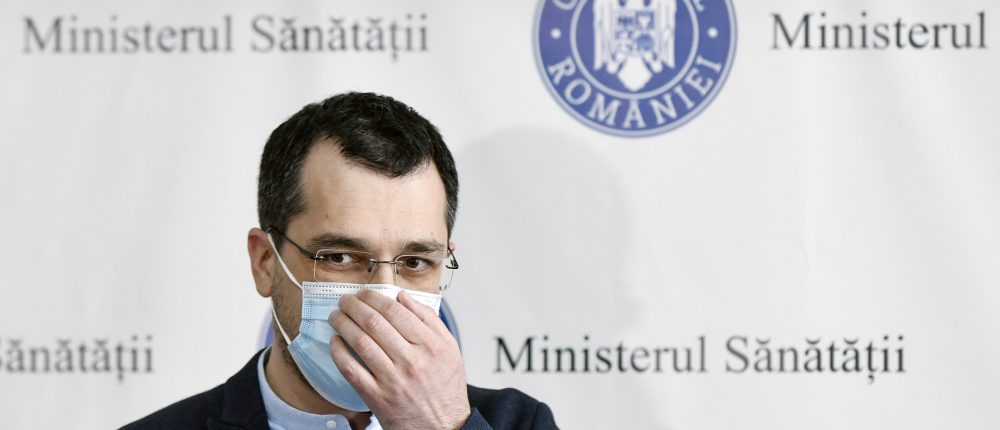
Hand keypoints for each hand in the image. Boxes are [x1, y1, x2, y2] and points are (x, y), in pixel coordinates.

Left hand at [329, 289, 470, 429]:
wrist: (443, 426)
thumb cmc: (445, 387)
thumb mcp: (450, 349)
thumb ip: (429, 320)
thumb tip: (403, 297)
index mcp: (431, 346)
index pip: (395, 312)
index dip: (374, 298)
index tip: (364, 294)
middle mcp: (412, 361)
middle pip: (374, 323)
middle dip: (354, 306)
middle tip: (345, 300)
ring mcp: (393, 380)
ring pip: (361, 342)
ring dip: (343, 324)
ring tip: (336, 316)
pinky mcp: (377, 397)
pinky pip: (352, 370)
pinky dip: (339, 352)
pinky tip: (335, 342)